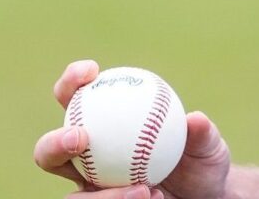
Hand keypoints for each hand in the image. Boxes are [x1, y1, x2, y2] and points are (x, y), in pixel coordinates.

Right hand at [32, 59, 235, 198]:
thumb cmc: (200, 164)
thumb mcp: (209, 148)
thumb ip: (202, 134)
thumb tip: (195, 119)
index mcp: (102, 126)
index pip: (75, 98)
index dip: (71, 82)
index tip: (90, 73)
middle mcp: (87, 160)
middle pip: (49, 152)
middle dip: (55, 143)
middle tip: (81, 138)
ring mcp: (90, 191)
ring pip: (75, 197)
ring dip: (103, 195)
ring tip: (141, 189)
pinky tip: (152, 196)